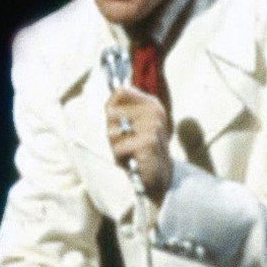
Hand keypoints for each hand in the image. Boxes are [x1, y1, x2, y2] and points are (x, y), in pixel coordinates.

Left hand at [106, 86, 171, 201]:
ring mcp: (153, 125)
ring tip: (128, 151)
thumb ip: (116, 111)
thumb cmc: (138, 149)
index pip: (120, 92)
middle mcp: (154, 110)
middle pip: (112, 112)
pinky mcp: (149, 141)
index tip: (116, 123)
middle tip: (124, 142)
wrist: (158, 175)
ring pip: (113, 131)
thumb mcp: (125, 126)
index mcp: (151, 103)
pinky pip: (119, 147)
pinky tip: (132, 159)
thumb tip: (108, 107)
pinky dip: (120, 156)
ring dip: (116, 145)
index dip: (110, 108)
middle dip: (111, 130)